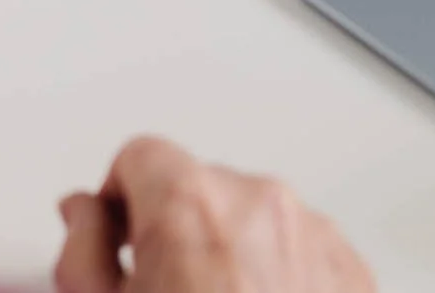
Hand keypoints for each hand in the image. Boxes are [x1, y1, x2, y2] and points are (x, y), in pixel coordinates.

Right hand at [54, 138, 374, 292]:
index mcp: (191, 203)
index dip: (119, 203)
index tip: (119, 240)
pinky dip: (277, 277)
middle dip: (177, 231)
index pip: (139, 156)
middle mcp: (260, 203)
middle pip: (199, 187)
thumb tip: (82, 215)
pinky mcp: (351, 270)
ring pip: (253, 219)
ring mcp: (315, 234)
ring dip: (229, 255)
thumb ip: (83, 251)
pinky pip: (300, 249)